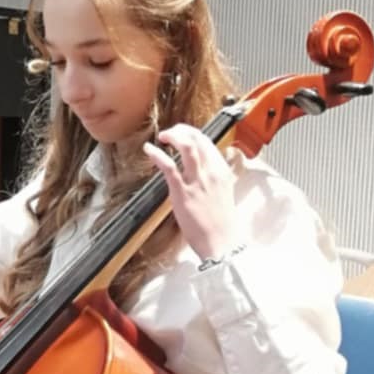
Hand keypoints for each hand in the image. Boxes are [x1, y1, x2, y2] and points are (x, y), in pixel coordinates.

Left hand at [143, 124, 237, 260]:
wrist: (222, 243)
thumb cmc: (221, 224)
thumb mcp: (223, 194)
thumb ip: (215, 180)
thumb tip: (205, 172)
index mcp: (222, 172)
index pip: (208, 143)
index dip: (193, 134)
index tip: (183, 134)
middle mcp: (212, 172)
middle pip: (198, 139)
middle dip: (182, 130)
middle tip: (171, 132)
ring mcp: (198, 181)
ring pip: (187, 146)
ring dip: (174, 136)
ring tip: (163, 136)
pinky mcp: (183, 193)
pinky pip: (169, 167)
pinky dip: (157, 155)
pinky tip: (149, 150)